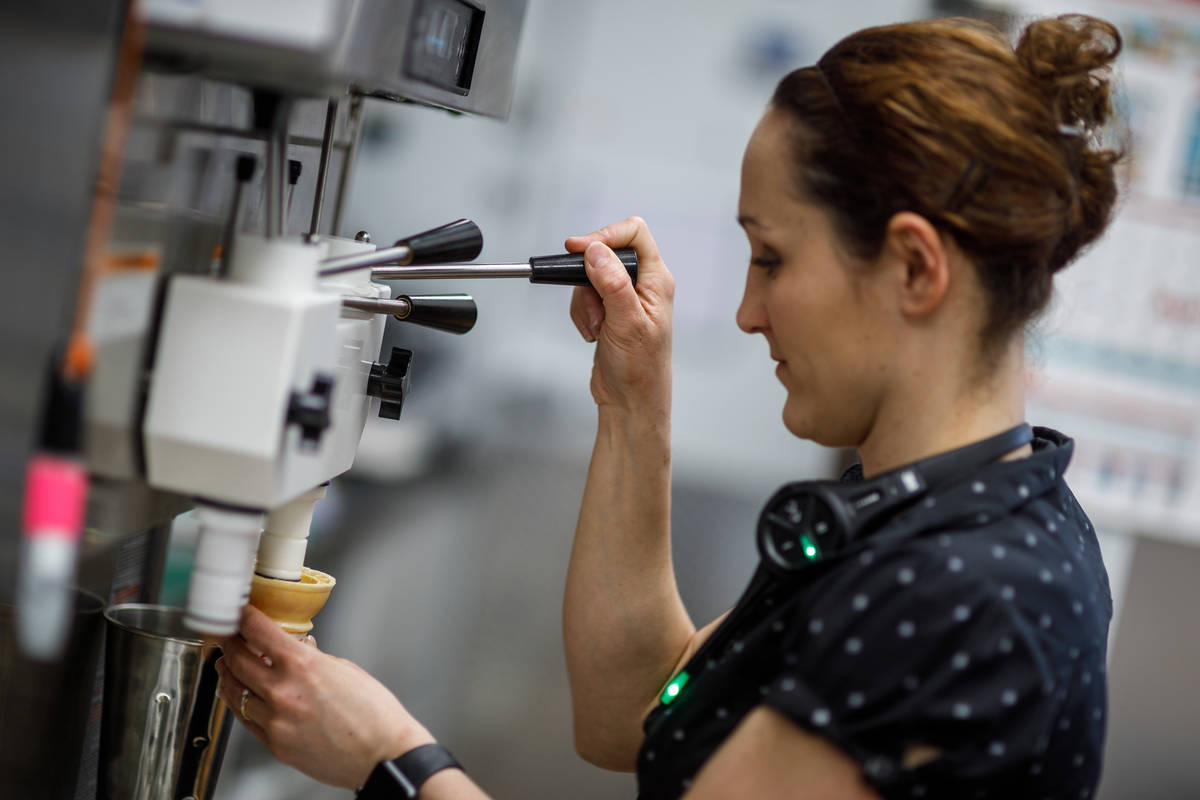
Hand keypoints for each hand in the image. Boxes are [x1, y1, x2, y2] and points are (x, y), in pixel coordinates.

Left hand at [216, 605, 434, 788]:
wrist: (382, 754)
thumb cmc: (373, 714)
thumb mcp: (345, 669)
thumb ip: (314, 657)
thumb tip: (300, 648)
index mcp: (303, 665)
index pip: (257, 630)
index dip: (243, 616)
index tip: (239, 612)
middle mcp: (282, 691)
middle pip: (236, 659)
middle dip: (228, 643)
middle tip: (228, 637)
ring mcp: (274, 720)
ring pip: (232, 690)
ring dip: (226, 673)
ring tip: (226, 665)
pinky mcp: (274, 744)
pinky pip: (244, 719)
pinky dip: (238, 702)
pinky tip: (239, 695)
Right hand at [567, 217, 674, 416]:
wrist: (630, 400)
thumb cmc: (640, 368)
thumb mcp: (627, 323)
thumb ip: (612, 283)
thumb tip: (595, 251)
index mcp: (656, 280)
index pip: (634, 233)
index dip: (604, 235)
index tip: (578, 248)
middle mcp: (642, 284)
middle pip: (605, 253)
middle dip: (588, 278)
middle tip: (591, 303)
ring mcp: (624, 297)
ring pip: (590, 277)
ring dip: (585, 303)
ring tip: (597, 328)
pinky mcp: (608, 311)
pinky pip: (584, 297)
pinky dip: (582, 314)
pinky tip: (593, 334)